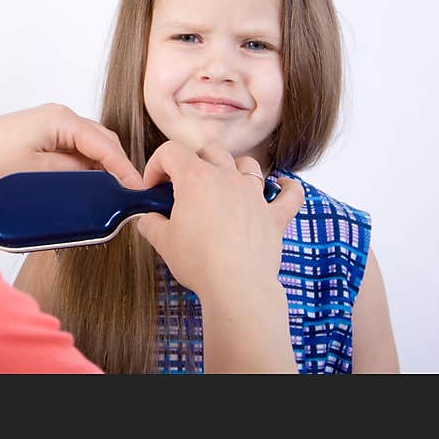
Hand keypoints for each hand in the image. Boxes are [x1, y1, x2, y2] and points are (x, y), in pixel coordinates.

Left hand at [0, 103, 142, 188]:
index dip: (124, 167)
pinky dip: (85, 163)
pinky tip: (86, 183)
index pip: (105, 145)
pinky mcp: (46, 132)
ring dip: (101, 165)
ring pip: (91, 143)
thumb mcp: (38, 172)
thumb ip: (75, 173)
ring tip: (109, 191)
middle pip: (103, 140)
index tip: (138, 187)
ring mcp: (53, 122)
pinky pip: (76, 146)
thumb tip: (101, 179)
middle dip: (117, 165)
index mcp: (63, 119)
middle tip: (127, 193)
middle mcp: (62, 115)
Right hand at [135, 141, 303, 297]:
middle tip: (183, 185)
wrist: (236, 287)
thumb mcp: (163, 241)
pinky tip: (282, 187)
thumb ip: (151, 224)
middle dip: (193, 161)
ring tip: (223, 185)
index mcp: (196, 178)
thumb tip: (148, 220)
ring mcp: (254, 195)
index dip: (156, 164)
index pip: (171, 152)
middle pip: (210, 151)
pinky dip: (287, 188)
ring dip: (233, 168)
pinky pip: (290, 194)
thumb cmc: (199, 262)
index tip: (153, 186)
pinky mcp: (274, 216)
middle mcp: (227, 178)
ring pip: (247, 164)